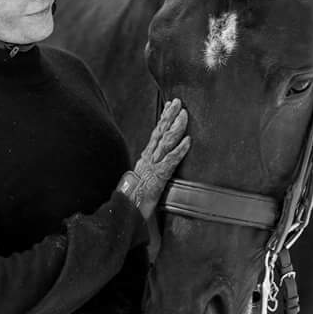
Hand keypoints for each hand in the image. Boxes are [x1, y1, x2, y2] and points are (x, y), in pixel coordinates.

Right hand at [118, 98, 189, 219]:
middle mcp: (148, 158)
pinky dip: (180, 150)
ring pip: (166, 143)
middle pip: (160, 133)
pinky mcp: (158, 177)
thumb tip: (152, 165)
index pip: (156, 134)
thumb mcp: (142, 179)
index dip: (163, 119)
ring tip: (185, 115)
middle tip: (179, 102)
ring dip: (177, 127)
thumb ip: (148, 170)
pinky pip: (171, 161)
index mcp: (145, 158)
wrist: (124, 212)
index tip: (170, 105)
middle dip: (170, 116)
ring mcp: (153, 167)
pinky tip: (188, 141)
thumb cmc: (134, 199)